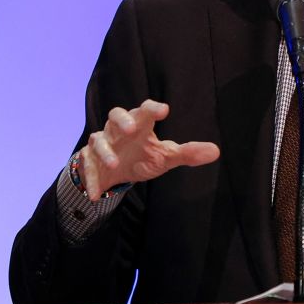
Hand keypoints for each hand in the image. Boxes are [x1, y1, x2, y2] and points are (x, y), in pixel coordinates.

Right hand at [79, 100, 219, 200]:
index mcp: (139, 125)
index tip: (164, 110)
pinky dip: (91, 180)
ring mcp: (102, 143)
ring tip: (114, 164)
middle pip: (116, 114)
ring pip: (98, 139)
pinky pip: (87, 167)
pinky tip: (95, 195)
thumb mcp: (165, 156)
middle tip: (132, 128)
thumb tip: (215, 151)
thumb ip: (187, 153)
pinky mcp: (89, 160)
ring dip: (105, 151)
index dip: (153, 108)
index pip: (145, 110)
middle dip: (123, 120)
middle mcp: (118, 130)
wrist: (114, 172)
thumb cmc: (142, 156)